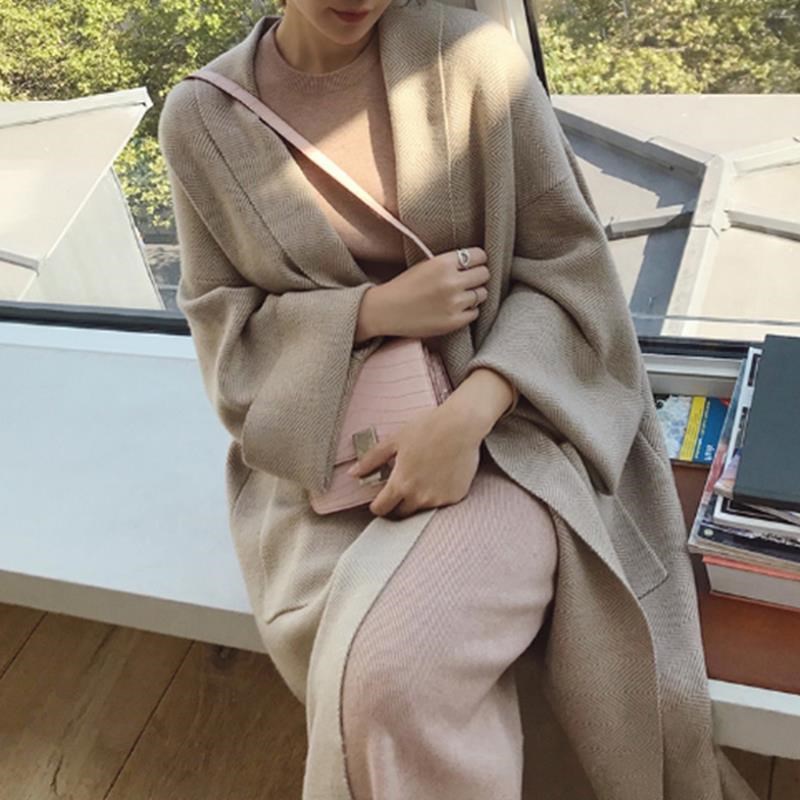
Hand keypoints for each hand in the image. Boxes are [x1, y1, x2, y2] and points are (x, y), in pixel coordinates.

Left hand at [347, 404, 483, 518]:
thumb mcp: (395, 441)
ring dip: (418, 498)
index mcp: (401, 484)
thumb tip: (353, 473)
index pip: (381, 509)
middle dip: (398, 504)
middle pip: (401, 513)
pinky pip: (441, 502)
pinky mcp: (456, 497)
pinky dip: (438, 493)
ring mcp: (439, 499)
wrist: (461, 425)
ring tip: (423, 475)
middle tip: (402, 486)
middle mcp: (420, 496)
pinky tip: (440, 475)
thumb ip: (371, 460)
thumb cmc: (428, 428)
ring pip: (422, 508)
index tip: (380, 499)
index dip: (377, 505)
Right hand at [364, 247, 490, 339]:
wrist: (386, 310)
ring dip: (474, 294)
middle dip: (478, 277)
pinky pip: (475, 313)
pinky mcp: (454, 321)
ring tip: (460, 296)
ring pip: (482, 294)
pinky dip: (468, 311)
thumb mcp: (426, 265)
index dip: (478, 260)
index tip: (473, 265)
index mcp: (443, 263)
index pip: (479, 256)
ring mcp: (454, 303)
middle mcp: (451, 282)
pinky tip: (455, 309)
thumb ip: (449, 263)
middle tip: (468, 281)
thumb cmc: (404, 286)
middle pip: (484, 274)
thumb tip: (475, 263)